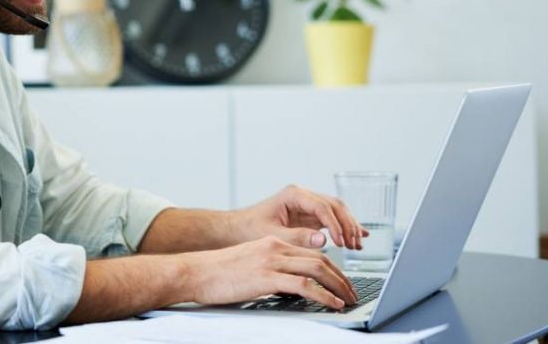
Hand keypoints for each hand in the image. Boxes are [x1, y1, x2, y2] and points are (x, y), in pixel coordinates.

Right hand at [185, 235, 356, 308]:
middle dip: (341, 278)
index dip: (332, 268)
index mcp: (271, 242)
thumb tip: (290, 284)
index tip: (342, 282)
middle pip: (320, 258)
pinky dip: (324, 295)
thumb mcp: (249, 264)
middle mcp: (275, 247)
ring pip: (317, 268)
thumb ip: (271, 268)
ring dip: (338, 286)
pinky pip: (304, 285)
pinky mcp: (266, 277)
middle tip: (352, 293)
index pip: (311, 251)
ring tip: (348, 300)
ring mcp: (271, 261)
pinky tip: (333, 304)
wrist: (194, 272)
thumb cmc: (216, 272)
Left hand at [231, 184, 369, 250]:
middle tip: (352, 245)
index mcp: (293, 194)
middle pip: (335, 205)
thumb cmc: (249, 229)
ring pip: (337, 211)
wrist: (238, 229)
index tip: (340, 243)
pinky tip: (359, 239)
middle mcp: (303, 196)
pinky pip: (333, 219)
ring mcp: (308, 205)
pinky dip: (345, 229)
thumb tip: (323, 238)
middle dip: (347, 225)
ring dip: (349, 227)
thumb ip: (297, 237)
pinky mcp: (310, 216)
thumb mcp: (272, 235)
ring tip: (356, 246)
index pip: (322, 207)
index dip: (335, 225)